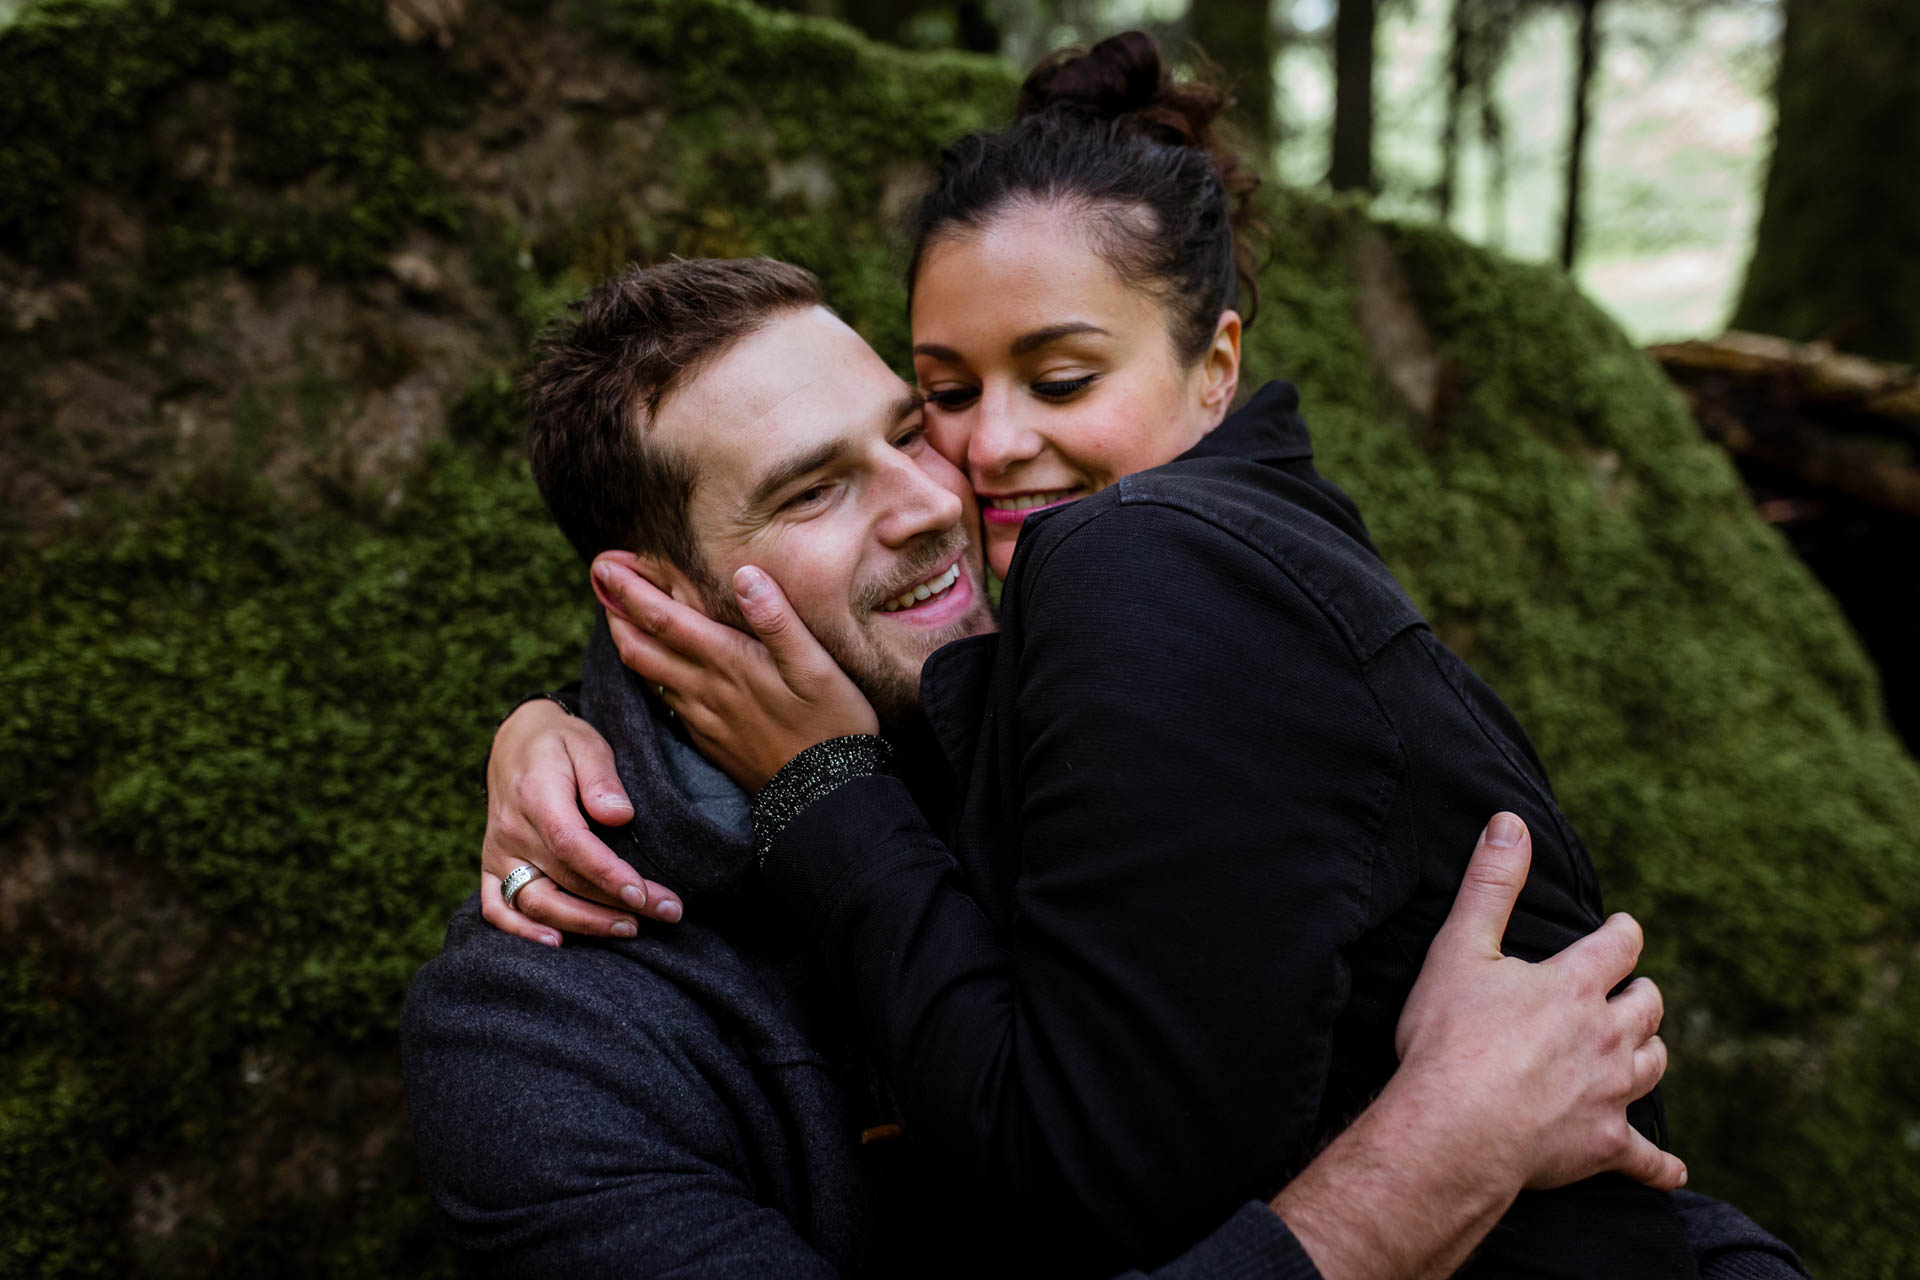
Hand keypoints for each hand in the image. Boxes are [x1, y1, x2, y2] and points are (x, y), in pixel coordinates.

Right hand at [478, 697, 683, 946]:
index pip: (573, 846)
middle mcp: (512, 830)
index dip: (609, 875)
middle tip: (667, 912)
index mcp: (536, 796)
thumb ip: (602, 777)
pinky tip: (558, 942)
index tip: (644, 895)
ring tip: (630, 928)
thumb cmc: (561, 743)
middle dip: (616, 903)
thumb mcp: (587, 743)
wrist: (516, 740)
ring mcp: (498, 852)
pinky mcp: (491, 866)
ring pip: (534, 902)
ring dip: (582, 923)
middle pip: (564, 880)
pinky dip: (521, 931)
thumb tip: (620, 815)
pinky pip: (496, 908)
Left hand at [593, 553, 878, 791]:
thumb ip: (778, 621)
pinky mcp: (709, 740)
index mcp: (728, 663)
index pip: (663, 619)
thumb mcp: (816, 668)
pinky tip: (660, 670)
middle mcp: (705, 690)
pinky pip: (666, 703)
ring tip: (622, 619)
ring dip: (629, 643)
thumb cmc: (832, 727)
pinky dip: (652, 676)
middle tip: (603, 583)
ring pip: (648, 677)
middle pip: (640, 648)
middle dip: (615, 613)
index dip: (629, 590)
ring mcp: (703, 719)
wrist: (827, 800)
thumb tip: (746, 574)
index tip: (605, 564)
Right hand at [1394, 812, 1683, 1192]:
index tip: (1622, 929)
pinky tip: (1670, 1169)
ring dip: (1649, 1053)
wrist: (1455, 1129)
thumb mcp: (1459, 949)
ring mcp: (1610, 1094)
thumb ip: (1490, 884)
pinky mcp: (1604, 1146)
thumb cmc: (1450, 1039)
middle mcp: (1606, 1035)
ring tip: (1639, 1049)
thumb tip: (1509, 822)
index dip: (1622, 934)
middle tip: (1632, 991)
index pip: (1619, 946)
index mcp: (1574, 986)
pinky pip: (1648, 1159)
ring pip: (1653, 1065)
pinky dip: (1660, 1163)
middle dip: (1641, 994)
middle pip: (1647, 1007)